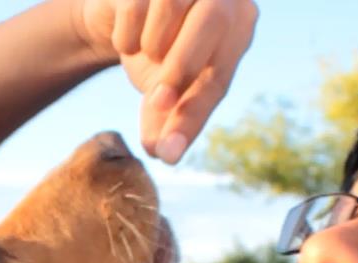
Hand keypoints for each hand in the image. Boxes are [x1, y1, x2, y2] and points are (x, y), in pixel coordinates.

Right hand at [73, 0, 257, 163]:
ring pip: (172, 6)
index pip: (220, 73)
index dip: (193, 114)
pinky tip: (126, 40)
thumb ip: (170, 121)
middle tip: (156, 101)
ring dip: (151, 45)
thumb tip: (165, 153)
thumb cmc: (156, 56)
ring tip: (146, 54)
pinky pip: (135, 5)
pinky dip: (125, 35)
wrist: (120, 19)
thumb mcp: (167, 94)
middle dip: (181, 67)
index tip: (167, 150)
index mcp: (238, 25)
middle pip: (213, 19)